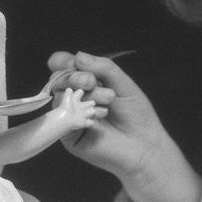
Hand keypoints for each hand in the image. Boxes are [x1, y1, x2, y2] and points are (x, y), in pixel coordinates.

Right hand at [47, 50, 179, 201]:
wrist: (144, 146)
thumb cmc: (136, 115)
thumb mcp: (123, 84)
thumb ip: (103, 68)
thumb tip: (77, 56)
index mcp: (87, 83)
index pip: (64, 66)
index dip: (63, 61)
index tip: (74, 62)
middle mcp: (76, 97)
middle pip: (58, 79)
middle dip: (74, 76)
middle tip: (91, 82)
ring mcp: (70, 115)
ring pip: (60, 95)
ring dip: (84, 93)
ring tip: (108, 100)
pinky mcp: (68, 134)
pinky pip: (62, 117)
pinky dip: (79, 112)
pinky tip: (98, 116)